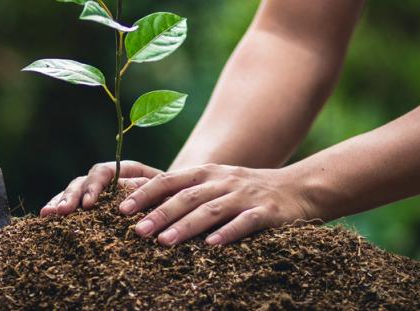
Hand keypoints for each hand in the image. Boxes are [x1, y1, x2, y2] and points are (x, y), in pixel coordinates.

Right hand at [40, 160, 161, 216]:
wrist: (179, 205)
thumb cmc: (173, 198)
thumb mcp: (165, 193)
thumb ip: (146, 190)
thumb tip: (123, 194)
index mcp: (125, 170)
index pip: (103, 172)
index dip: (94, 187)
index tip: (88, 204)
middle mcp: (107, 179)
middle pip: (83, 181)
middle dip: (70, 196)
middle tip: (62, 212)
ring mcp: (96, 191)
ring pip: (72, 191)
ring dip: (59, 202)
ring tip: (46, 214)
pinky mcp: (91, 208)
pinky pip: (71, 205)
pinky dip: (58, 209)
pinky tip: (45, 221)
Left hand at [119, 163, 314, 245]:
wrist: (299, 188)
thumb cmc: (247, 191)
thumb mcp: (216, 184)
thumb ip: (186, 192)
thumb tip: (146, 206)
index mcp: (206, 174)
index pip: (169, 181)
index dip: (145, 193)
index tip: (121, 209)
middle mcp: (222, 181)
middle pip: (185, 197)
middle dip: (159, 213)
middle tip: (137, 231)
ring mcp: (244, 196)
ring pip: (210, 210)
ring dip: (186, 226)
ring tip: (164, 242)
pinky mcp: (266, 212)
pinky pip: (245, 223)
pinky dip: (227, 233)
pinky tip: (212, 246)